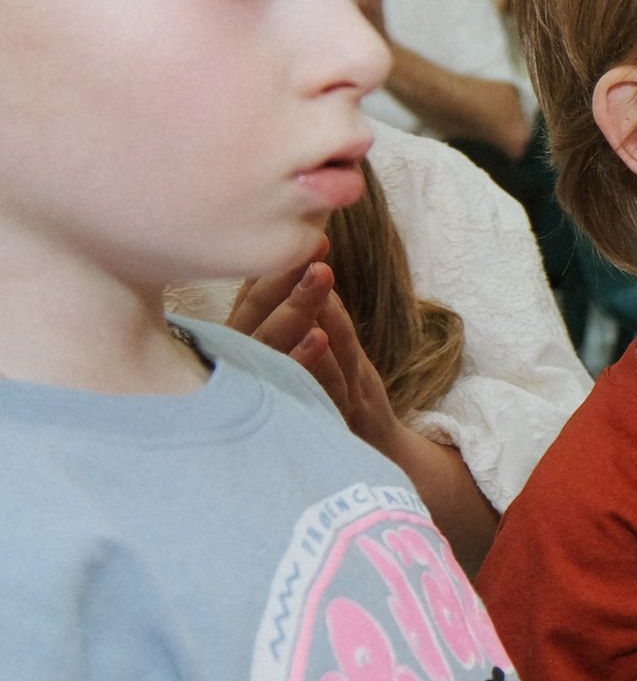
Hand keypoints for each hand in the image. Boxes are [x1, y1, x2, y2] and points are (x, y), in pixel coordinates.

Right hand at [228, 245, 401, 457]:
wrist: (351, 448)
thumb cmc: (316, 385)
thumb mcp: (299, 342)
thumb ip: (290, 305)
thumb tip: (305, 249)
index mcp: (242, 347)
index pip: (251, 303)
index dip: (275, 268)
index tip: (303, 233)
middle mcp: (242, 372)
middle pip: (256, 323)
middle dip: (284, 283)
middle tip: (313, 251)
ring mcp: (265, 397)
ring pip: (273, 350)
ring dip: (297, 310)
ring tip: (320, 277)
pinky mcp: (296, 420)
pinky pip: (297, 387)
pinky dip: (307, 360)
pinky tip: (320, 336)